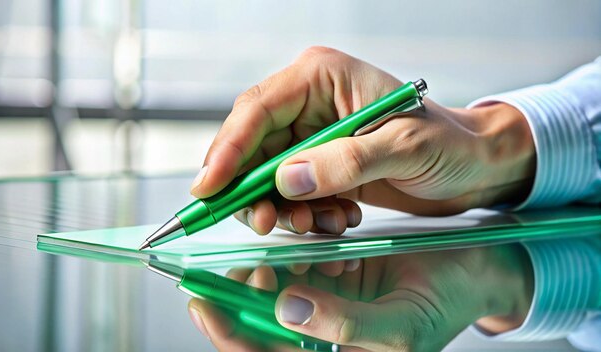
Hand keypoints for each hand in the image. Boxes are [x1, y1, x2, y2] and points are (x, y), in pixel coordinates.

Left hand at [187, 245, 533, 350]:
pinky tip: (315, 239)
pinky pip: (297, 258)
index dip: (230, 335)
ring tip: (289, 249)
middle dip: (244, 294)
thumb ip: (343, 326)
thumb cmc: (446, 305)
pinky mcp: (331, 272)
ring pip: (273, 286)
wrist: (473, 269)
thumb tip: (286, 311)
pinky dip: (296, 245)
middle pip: (257, 322)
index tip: (205, 303)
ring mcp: (322, 301)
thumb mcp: (400, 328)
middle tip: (250, 263)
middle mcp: (319, 334)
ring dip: (271, 265)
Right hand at [191, 46, 535, 234]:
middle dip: (252, 189)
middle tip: (263, 223)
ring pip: (268, 176)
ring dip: (283, 208)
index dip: (227, 150)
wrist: (475, 168)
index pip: (257, 110)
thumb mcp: (404, 148)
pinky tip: (337, 219)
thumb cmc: (450, 145)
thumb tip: (286, 180)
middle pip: (252, 146)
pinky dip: (305, 214)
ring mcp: (314, 137)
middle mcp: (310, 104)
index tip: (210, 188)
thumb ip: (346, 162)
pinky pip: (292, 194)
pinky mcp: (322, 166)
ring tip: (319, 224)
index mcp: (322, 77)